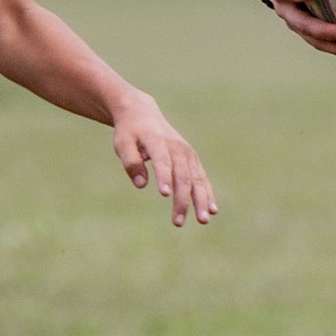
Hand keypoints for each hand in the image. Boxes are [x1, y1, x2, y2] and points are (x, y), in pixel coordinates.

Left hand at [110, 94, 217, 227]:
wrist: (142, 113)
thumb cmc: (130, 132)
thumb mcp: (122, 143)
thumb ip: (130, 161)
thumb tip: (140, 184)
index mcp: (157, 140)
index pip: (162, 160)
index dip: (164, 176)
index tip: (165, 194)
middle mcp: (177, 147)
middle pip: (182, 175)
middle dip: (182, 199)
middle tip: (178, 222)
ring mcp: (187, 153)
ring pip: (196, 179)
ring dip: (200, 200)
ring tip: (203, 220)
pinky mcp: (192, 159)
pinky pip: (202, 178)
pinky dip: (207, 193)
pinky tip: (212, 210)